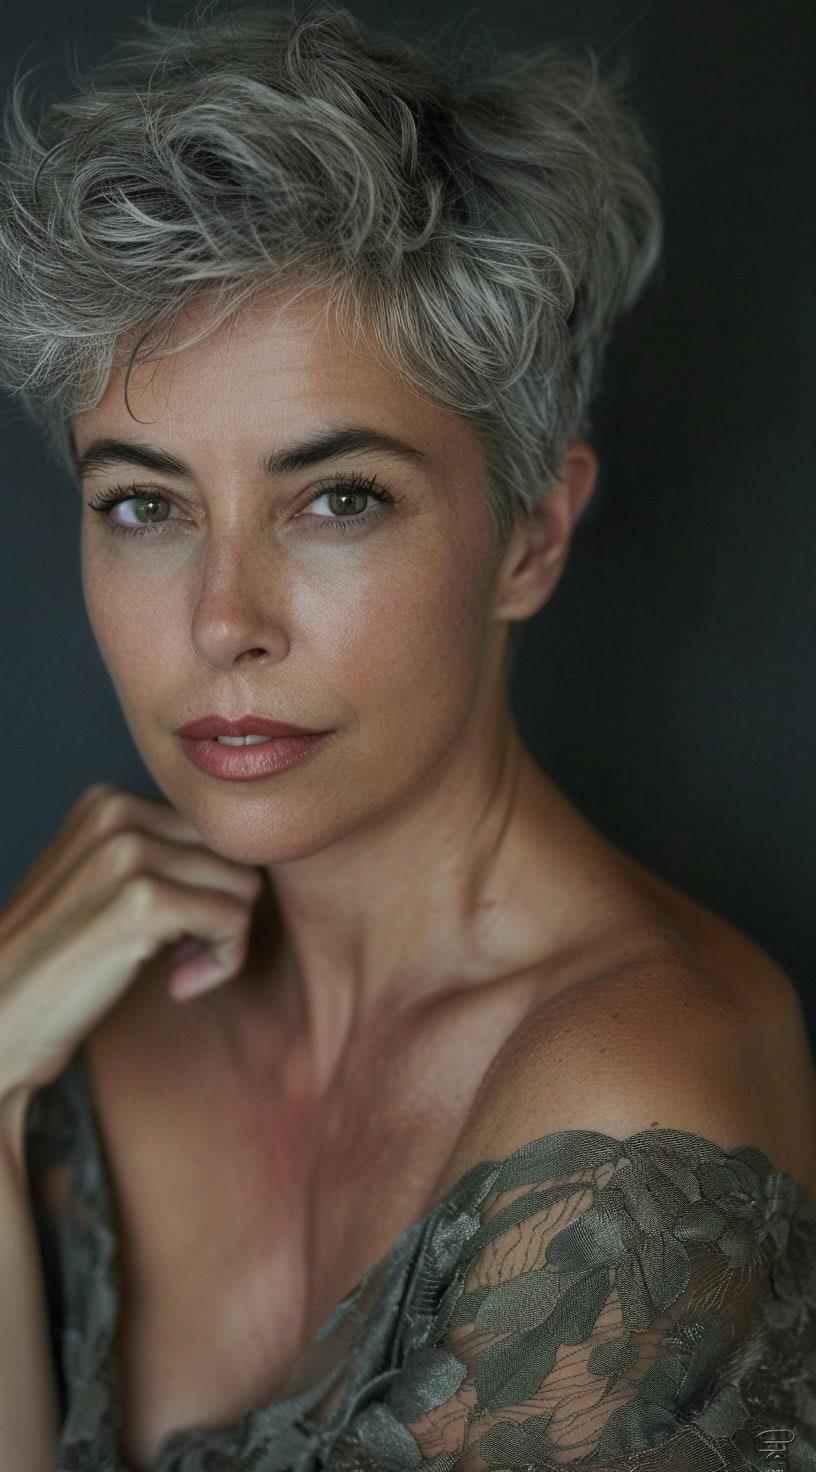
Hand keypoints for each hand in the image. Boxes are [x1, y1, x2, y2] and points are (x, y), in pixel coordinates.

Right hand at [0, 783, 262, 1116]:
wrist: (0, 1019)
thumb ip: (164, 854)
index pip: (215, 829)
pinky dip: (222, 963)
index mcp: (109, 801)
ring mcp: (127, 855)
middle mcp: (116, 813)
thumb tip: (253, 856)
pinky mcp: (142, 903)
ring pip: (244, 884)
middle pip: (235, 851)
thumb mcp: (106, 884)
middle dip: (223, 908)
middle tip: (181, 953)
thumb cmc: (61, 962)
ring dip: (223, 940)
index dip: (209, 885)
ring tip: (176, 967)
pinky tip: (179, 984)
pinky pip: (234, 921)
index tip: (176, 931)